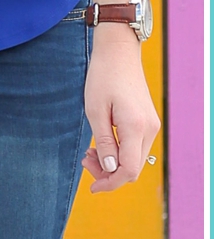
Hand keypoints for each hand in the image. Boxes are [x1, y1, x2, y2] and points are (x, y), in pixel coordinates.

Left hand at [81, 25, 159, 191]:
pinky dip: (121, 152)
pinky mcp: (148, 121)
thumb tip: (110, 170)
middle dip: (109, 173)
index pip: (128, 171)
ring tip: (91, 151)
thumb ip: (104, 142)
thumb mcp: (95, 110)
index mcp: (135, 127)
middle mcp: (149, 129)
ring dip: (114, 163)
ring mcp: (151, 126)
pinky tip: (104, 143)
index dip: (110, 183)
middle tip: (86, 160)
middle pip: (133, 169)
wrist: (118, 51)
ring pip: (135, 160)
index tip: (92, 187)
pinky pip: (136, 147)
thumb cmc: (102, 76)